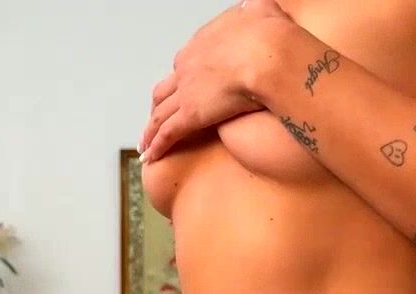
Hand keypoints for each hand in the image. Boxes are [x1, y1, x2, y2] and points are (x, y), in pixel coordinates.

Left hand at [139, 0, 291, 162]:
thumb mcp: (262, 10)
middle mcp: (187, 67)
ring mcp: (187, 92)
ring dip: (151, 129)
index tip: (186, 88)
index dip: (184, 78)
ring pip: (160, 114)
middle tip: (157, 116)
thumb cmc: (268, 34)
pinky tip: (152, 157)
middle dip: (160, 104)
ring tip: (147, 143)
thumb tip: (261, 6)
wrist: (268, 53)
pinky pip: (168, 133)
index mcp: (202, 44)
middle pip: (165, 89)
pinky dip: (157, 146)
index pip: (185, 63)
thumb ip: (258, 9)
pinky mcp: (191, 115)